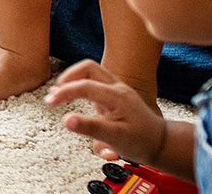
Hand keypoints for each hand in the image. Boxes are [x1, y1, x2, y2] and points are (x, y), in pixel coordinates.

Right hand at [44, 60, 172, 164]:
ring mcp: (117, 90)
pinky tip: (74, 96)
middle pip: (88, 67)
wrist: (161, 144)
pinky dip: (80, 84)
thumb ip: (90, 127)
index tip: (50, 102)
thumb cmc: (142, 142)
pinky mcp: (115, 95)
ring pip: (91, 71)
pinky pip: (95, 80)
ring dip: (73, 79)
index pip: (84, 85)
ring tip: (60, 93)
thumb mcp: (115, 138)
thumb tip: (66, 120)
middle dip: (68, 77)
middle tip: (55, 93)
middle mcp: (117, 88)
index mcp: (117, 96)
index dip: (64, 92)